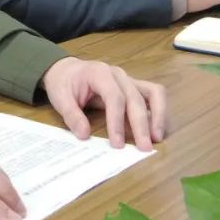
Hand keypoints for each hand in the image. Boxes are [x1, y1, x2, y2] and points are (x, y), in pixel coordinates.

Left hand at [42, 57, 166, 150]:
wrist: (66, 70)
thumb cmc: (63, 83)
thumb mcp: (59, 97)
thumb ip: (71, 115)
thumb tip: (84, 135)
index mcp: (99, 73)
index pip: (114, 97)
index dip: (117, 121)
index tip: (117, 144)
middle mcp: (118, 75)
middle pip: (135, 98)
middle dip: (141, 125)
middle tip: (144, 148)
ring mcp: (129, 79)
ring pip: (153, 93)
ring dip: (158, 116)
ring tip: (156, 139)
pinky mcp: (134, 87)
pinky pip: (154, 95)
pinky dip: (159, 111)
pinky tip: (156, 130)